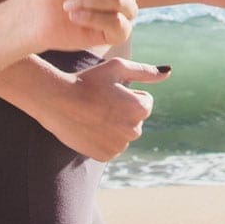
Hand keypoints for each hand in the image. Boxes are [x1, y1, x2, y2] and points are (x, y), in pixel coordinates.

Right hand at [42, 58, 167, 160]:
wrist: (56, 101)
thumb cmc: (88, 80)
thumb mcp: (117, 68)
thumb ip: (145, 71)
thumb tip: (168, 71)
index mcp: (140, 109)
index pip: (145, 102)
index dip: (127, 94)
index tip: (110, 92)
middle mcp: (134, 131)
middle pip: (135, 119)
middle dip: (123, 111)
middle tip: (100, 103)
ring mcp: (119, 146)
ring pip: (123, 133)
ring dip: (114, 125)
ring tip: (94, 115)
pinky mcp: (105, 156)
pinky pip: (112, 146)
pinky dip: (104, 138)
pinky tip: (90, 128)